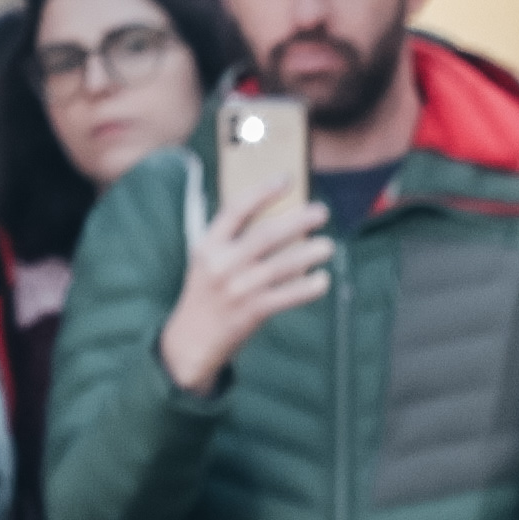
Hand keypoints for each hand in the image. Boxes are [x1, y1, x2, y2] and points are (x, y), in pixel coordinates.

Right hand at [154, 179, 337, 394]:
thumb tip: (279, 218)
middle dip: (298, 220)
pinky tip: (322, 280)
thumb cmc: (207, 293)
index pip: (236, 210)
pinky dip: (307, 287)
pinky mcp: (251, 312)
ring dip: (309, 253)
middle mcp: (221, 264)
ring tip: (328, 245)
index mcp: (207, 245)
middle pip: (265, 235)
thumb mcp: (208, 260)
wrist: (190, 340)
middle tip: (321, 211)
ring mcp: (237, 289)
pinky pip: (286, 296)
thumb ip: (233, 240)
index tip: (287, 178)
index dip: (263, 192)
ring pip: (281, 265)